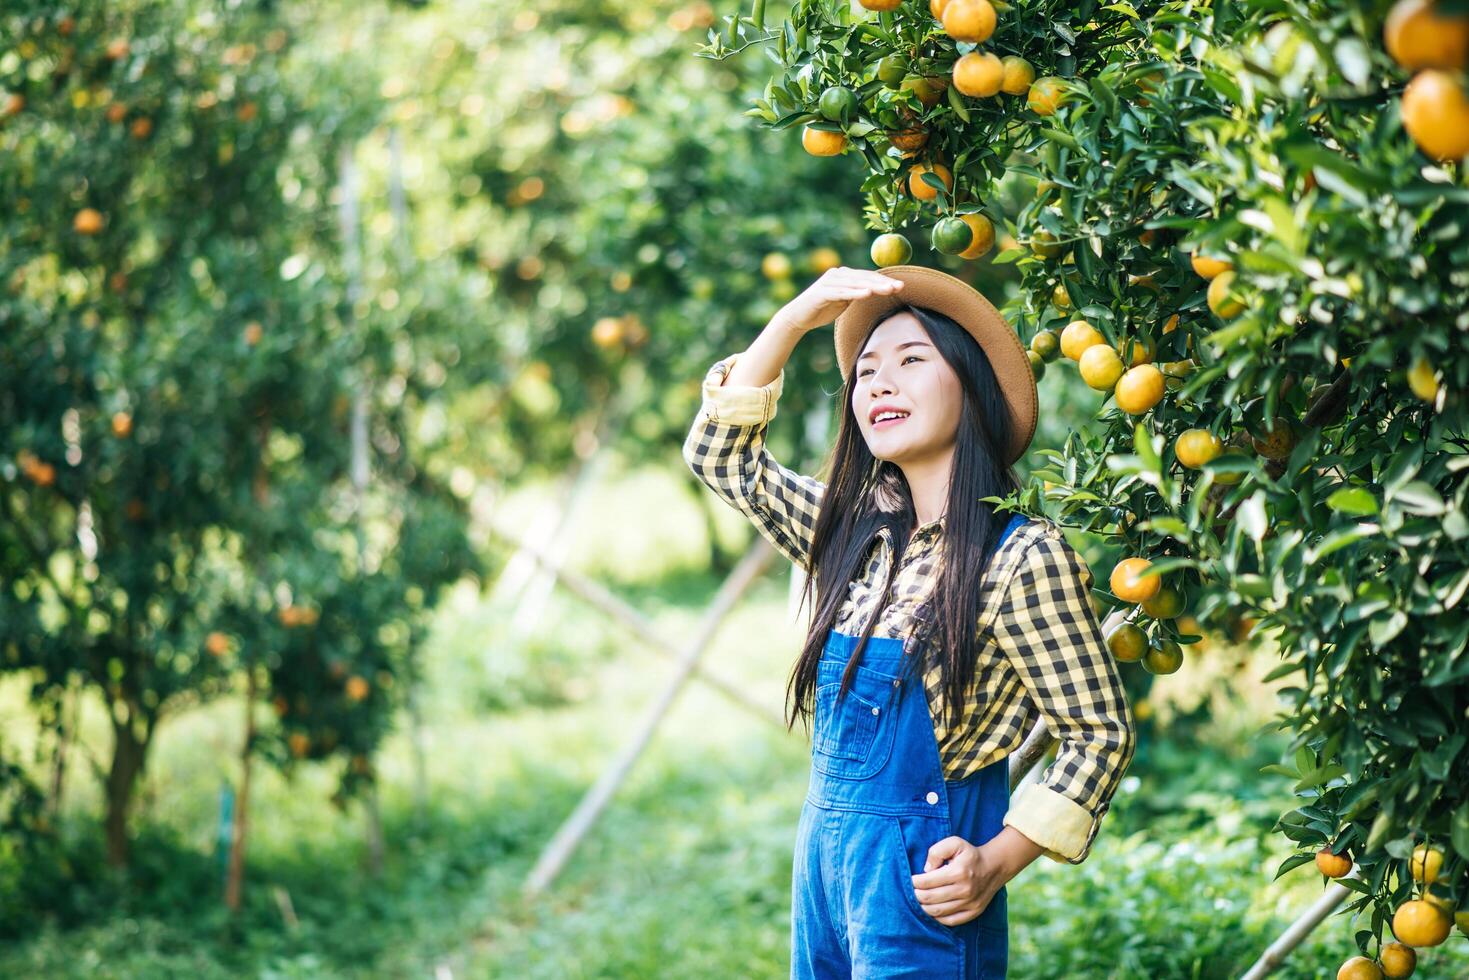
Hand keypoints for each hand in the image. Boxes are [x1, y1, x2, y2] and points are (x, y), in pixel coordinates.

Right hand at [773, 267, 903, 334]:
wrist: (798, 317)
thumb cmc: (822, 309)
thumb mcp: (844, 301)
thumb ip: (857, 294)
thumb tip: (875, 292)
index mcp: (844, 275)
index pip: (868, 276)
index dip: (884, 280)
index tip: (901, 286)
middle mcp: (837, 274)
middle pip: (864, 277)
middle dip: (883, 282)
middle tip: (899, 287)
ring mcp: (829, 282)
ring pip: (855, 283)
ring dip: (873, 286)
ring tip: (888, 290)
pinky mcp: (821, 292)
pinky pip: (841, 292)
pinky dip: (854, 292)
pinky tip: (867, 294)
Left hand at [910, 835, 1011, 926]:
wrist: (994, 866)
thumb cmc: (969, 854)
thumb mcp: (954, 843)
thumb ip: (936, 851)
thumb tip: (926, 870)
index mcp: (958, 872)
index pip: (927, 882)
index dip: (914, 882)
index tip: (910, 880)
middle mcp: (965, 890)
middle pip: (931, 898)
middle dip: (916, 896)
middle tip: (911, 892)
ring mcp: (970, 903)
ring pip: (938, 911)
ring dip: (923, 908)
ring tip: (919, 901)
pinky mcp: (974, 912)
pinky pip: (951, 921)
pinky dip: (937, 918)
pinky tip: (931, 910)